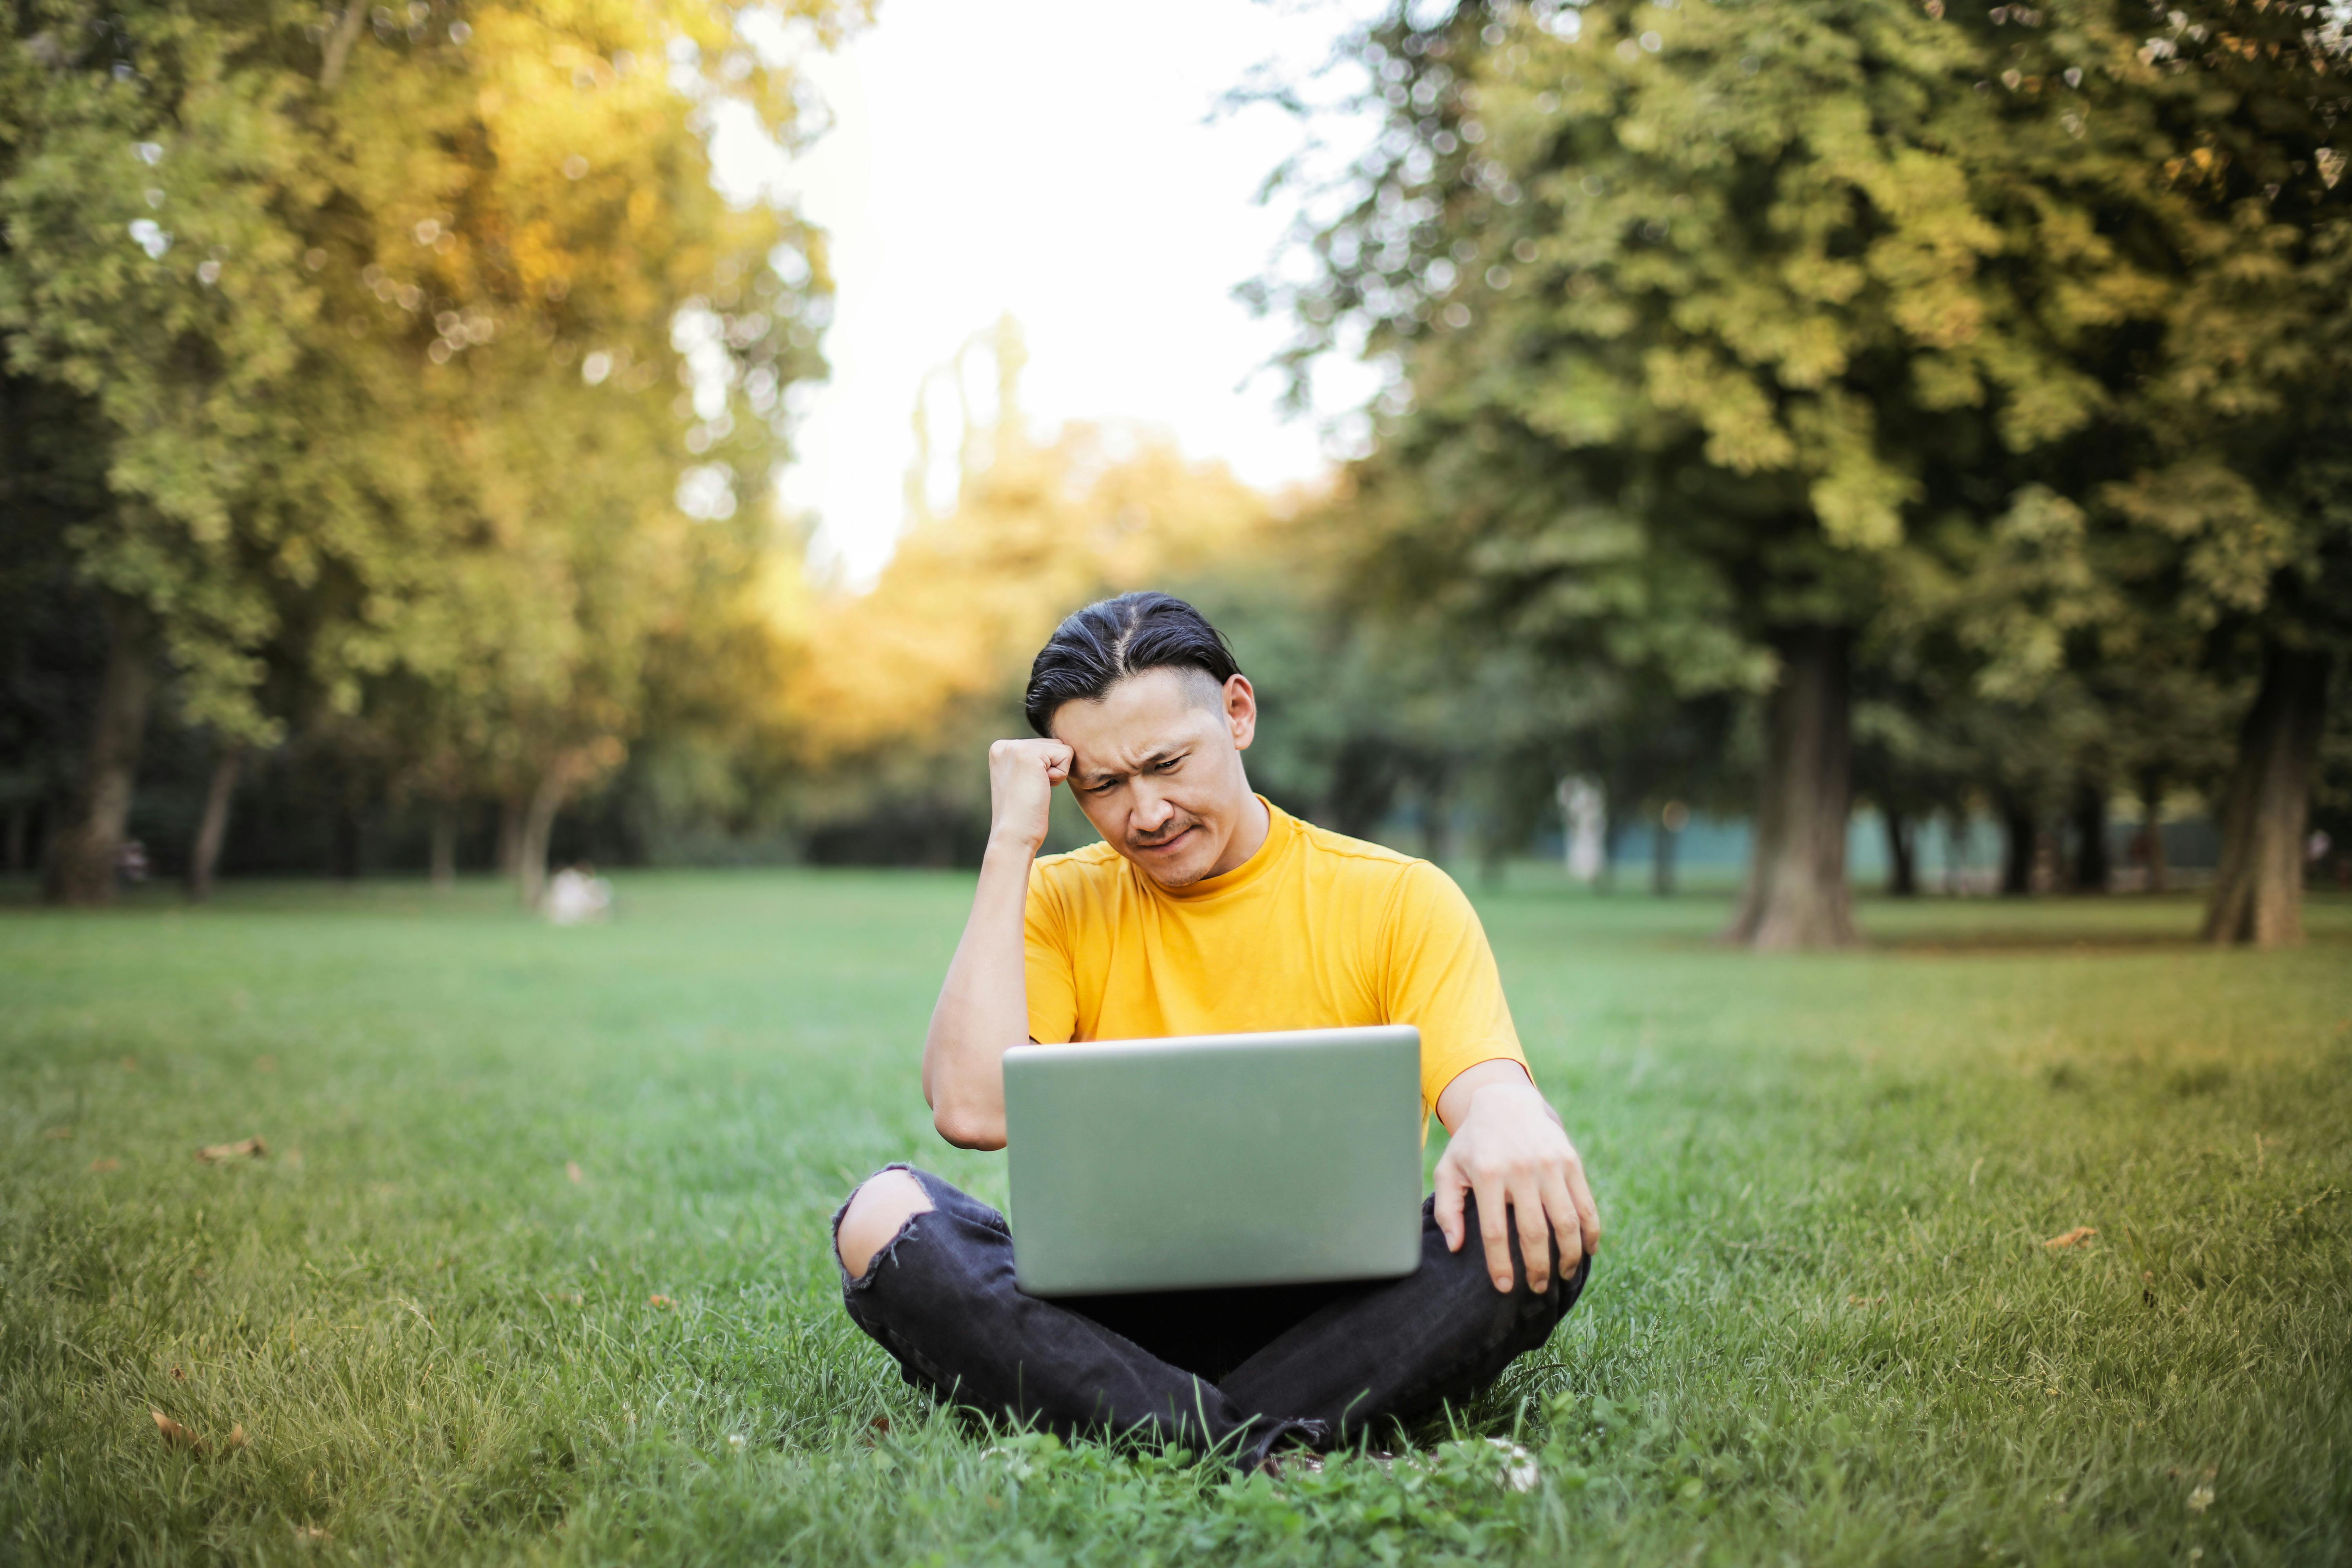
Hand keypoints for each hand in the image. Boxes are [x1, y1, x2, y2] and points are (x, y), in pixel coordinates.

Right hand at [986, 737, 1073, 853]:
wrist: (1013, 836)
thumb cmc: (1022, 816)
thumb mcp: (1021, 780)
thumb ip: (1032, 761)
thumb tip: (1057, 747)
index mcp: (1000, 750)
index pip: (1042, 746)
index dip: (1044, 771)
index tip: (1025, 789)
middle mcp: (1004, 746)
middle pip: (1052, 745)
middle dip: (1051, 770)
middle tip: (1031, 791)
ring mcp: (1015, 748)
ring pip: (1061, 748)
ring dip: (1056, 773)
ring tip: (1034, 790)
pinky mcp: (1029, 754)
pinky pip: (1066, 754)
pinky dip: (1060, 775)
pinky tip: (1041, 788)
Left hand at [1433, 1067, 1600, 1293]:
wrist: (1506, 1101)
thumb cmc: (1473, 1144)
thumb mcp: (1448, 1169)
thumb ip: (1446, 1209)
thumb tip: (1455, 1247)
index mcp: (1488, 1175)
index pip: (1495, 1231)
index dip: (1501, 1264)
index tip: (1506, 1288)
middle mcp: (1521, 1169)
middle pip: (1534, 1232)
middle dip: (1538, 1268)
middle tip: (1538, 1288)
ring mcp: (1550, 1164)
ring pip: (1566, 1221)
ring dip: (1569, 1255)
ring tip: (1563, 1274)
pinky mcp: (1571, 1160)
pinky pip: (1586, 1204)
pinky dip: (1590, 1231)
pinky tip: (1587, 1250)